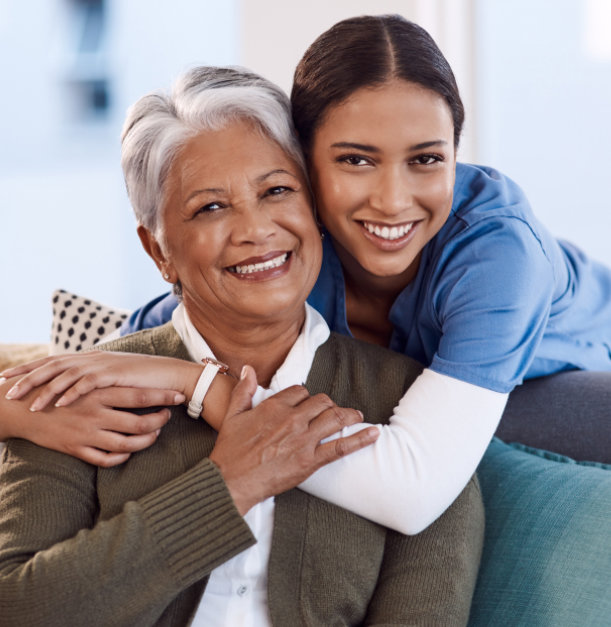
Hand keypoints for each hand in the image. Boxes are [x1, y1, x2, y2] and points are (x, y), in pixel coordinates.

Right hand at [1, 377, 182, 466]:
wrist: (23, 407)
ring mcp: (86, 433)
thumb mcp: (84, 377)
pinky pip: (105, 460)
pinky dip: (121, 458)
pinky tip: (129, 452)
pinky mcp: (76, 449)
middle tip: (168, 417)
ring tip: (154, 435)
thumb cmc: (60, 388)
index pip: (140, 395)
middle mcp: (96, 413)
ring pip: (127, 445)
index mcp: (99, 392)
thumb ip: (108, 376)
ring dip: (145, 442)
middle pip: (139, 423)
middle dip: (159, 422)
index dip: (163, 397)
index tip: (179, 397)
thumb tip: (133, 369)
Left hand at [2, 351, 198, 410]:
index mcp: (88, 358)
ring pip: (65, 375)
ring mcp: (102, 365)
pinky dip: (71, 393)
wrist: (167, 376)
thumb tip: (76, 385)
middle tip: (6, 390)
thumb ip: (93, 378)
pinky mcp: (113, 374)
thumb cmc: (141, 380)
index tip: (7, 378)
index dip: (28, 369)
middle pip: (51, 365)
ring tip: (29, 404)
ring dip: (46, 389)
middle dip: (27, 377)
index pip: (52, 361)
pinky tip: (58, 404)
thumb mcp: (112, 378)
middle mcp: (91, 358)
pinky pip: (87, 383)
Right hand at [210, 366, 378, 513]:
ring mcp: (303, 439)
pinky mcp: (310, 460)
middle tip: (333, 412)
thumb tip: (249, 369)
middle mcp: (292, 419)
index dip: (305, 396)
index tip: (307, 404)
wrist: (230, 481)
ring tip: (358, 417)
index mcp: (274, 406)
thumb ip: (243, 390)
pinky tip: (374, 434)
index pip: (300, 391)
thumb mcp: (232, 415)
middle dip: (328, 405)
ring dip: (350, 415)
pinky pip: (341, 446)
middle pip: (321, 402)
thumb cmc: (229, 451)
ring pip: (335, 418)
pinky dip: (360, 439)